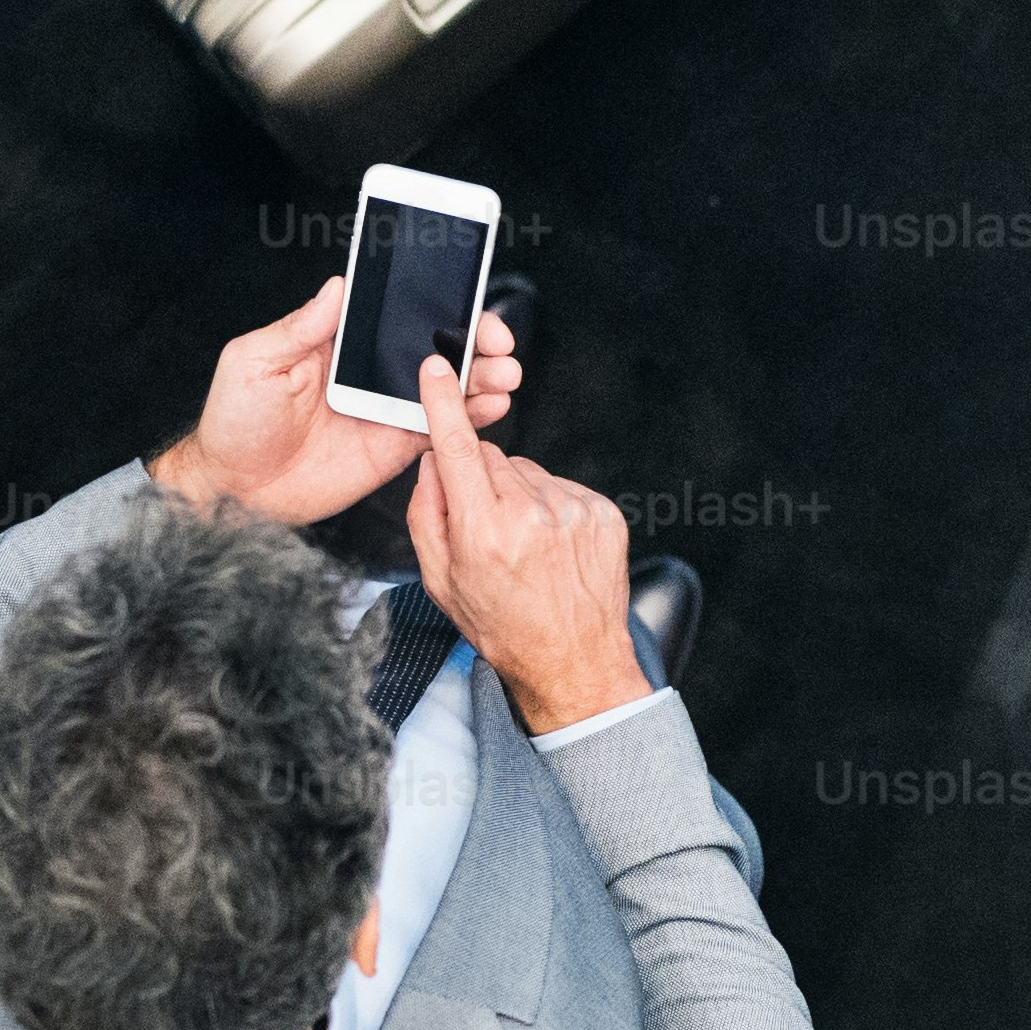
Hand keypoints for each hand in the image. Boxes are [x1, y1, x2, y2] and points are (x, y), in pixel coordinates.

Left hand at [147, 273, 517, 527]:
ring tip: (505, 375)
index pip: (393, 312)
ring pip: (442, 387)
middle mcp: (366, 370)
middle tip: (498, 342)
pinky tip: (489, 409)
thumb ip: (299, 327)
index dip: (432, 302)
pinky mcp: (390, 448)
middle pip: (429, 346)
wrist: (232, 490)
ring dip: (478, 377)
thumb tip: (336, 286)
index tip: (462, 296)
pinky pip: (436, 430)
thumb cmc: (233, 422)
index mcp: (337, 341)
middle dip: (471, 340)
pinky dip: (466, 420)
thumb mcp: (254, 362)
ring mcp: (382, 408)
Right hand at [407, 349, 647, 731]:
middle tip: (486, 527)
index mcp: (484, 532)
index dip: (442, 405)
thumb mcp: (441, 580)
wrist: (573, 660)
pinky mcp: (603, 513)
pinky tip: (552, 547)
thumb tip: (432, 462)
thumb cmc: (504, 626)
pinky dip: (551, 508)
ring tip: (525, 545)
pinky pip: (561, 488)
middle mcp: (531, 516)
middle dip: (481, 480)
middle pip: (492, 458)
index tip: (437, 369)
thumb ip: (427, 513)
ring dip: (518, 496)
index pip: (457, 449)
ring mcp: (573, 511)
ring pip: (527, 472)